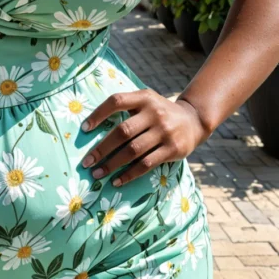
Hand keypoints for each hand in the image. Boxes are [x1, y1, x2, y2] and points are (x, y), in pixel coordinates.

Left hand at [79, 89, 210, 185]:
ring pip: (133, 150)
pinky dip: (129, 174)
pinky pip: (146, 164)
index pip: (116, 101)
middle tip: (86, 162)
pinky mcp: (172, 149)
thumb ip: (126, 106)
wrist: (194, 120)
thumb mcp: (146, 100)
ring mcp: (164, 132)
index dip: (98, 114)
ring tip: (97, 174)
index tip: (84, 129)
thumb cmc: (159, 112)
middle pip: (123, 131)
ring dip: (112, 164)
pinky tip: (117, 181)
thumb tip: (91, 127)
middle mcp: (154, 113)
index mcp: (144, 98)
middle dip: (102, 148)